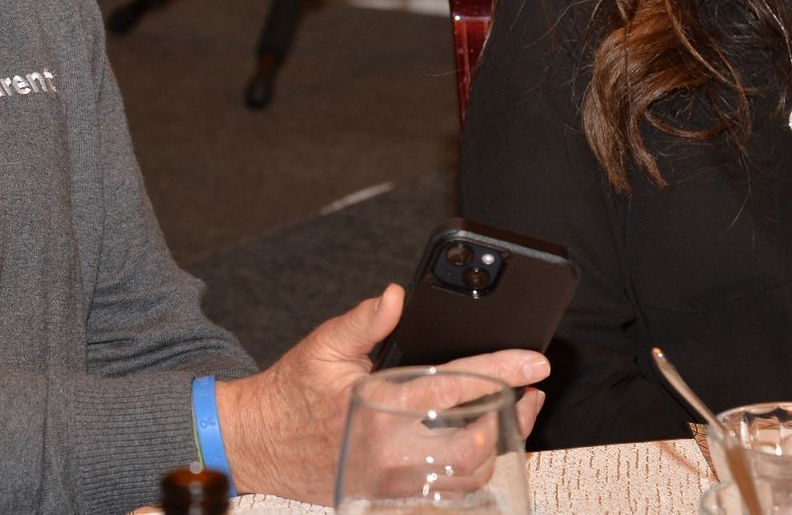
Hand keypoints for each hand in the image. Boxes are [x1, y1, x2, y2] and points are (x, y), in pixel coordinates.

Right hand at [212, 284, 549, 503]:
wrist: (256, 443)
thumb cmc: (292, 391)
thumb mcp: (325, 344)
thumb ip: (366, 320)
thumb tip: (396, 296)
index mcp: (378, 406)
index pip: (456, 387)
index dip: (501, 372)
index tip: (534, 362)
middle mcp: (390, 452)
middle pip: (475, 443)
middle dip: (513, 415)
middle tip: (531, 391)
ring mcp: (391, 483)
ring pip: (467, 475)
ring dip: (499, 445)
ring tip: (511, 415)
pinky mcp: (389, 500)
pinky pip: (447, 493)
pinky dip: (474, 470)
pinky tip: (481, 443)